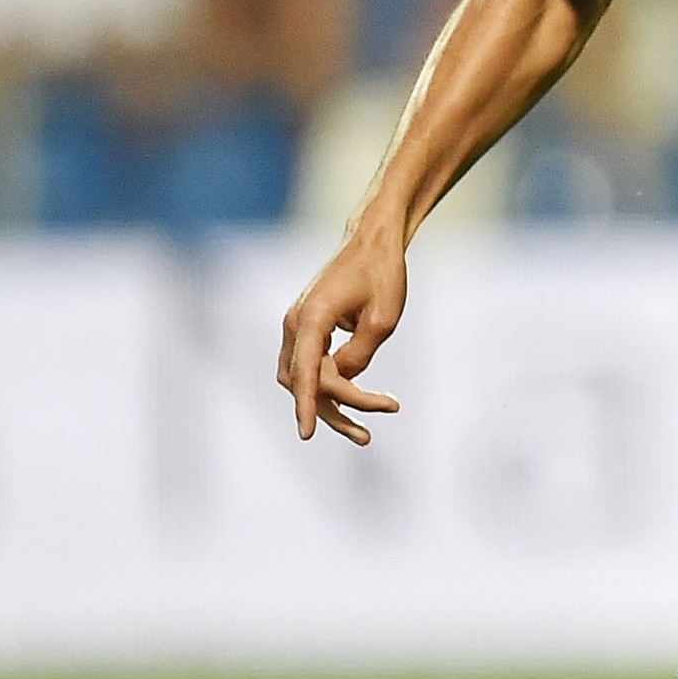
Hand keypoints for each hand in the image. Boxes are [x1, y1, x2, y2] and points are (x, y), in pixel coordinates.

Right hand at [279, 235, 408, 443]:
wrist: (373, 242)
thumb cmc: (382, 275)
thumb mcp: (382, 321)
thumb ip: (359, 357)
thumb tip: (341, 384)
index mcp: (311, 318)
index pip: (305, 372)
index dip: (307, 405)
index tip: (306, 434)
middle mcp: (295, 323)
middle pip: (304, 381)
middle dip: (332, 411)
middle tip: (367, 436)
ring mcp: (297, 326)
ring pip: (305, 379)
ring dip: (331, 404)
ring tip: (365, 431)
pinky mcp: (306, 329)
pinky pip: (311, 367)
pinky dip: (331, 386)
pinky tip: (359, 400)